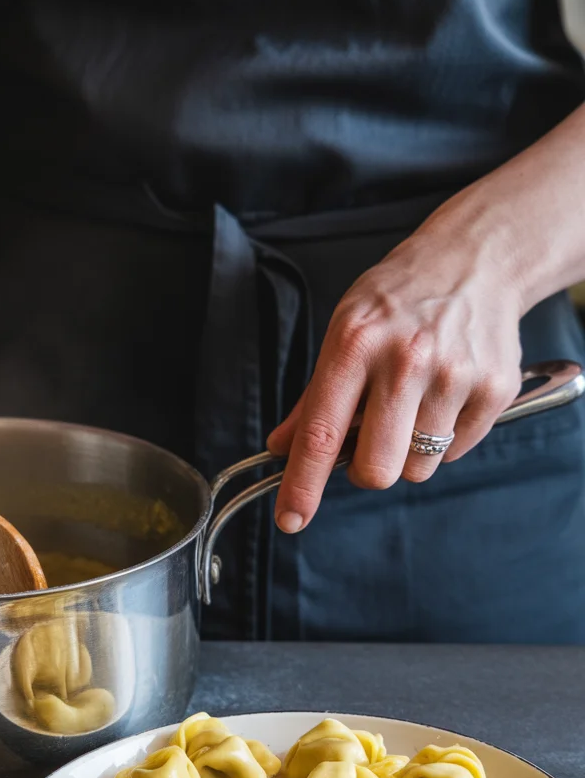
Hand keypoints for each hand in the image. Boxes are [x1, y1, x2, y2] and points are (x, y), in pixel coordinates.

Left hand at [267, 218, 524, 531]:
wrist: (476, 258)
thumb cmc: (400, 297)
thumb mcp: (344, 330)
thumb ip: (313, 398)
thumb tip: (281, 447)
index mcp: (355, 344)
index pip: (321, 434)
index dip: (302, 485)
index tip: (291, 519)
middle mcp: (406, 360)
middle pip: (376, 469)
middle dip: (368, 469)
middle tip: (371, 439)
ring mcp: (455, 375)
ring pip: (419, 467)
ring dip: (409, 452)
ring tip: (414, 403)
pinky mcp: (495, 388)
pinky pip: (456, 451)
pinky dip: (445, 436)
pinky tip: (444, 394)